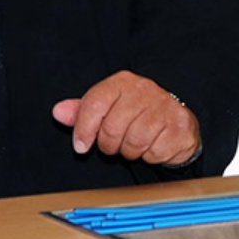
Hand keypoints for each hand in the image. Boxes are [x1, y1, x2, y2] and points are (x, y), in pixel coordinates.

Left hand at [51, 71, 200, 166]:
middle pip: (112, 128)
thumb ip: (82, 110)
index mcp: (122, 82)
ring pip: (134, 142)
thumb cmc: (136, 111)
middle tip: (114, 144)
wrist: (176, 112)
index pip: (94, 104)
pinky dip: (150, 156)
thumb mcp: (107, 106)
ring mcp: (165, 107)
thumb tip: (58, 112)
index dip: (83, 129)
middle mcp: (144, 90)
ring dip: (130, 152)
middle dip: (108, 145)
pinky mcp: (180, 126)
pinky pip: (155, 153)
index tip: (80, 146)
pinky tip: (152, 145)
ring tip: (133, 144)